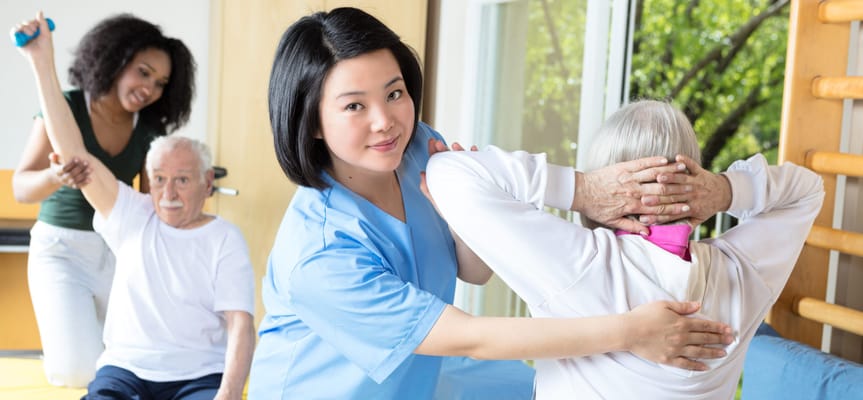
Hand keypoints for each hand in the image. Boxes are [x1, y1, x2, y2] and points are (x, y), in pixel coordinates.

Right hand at [11, 12, 54, 63]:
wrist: (41, 58)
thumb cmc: (46, 48)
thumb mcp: (46, 33)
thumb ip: (43, 23)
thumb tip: (39, 11)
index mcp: (37, 31)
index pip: (33, 21)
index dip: (34, 22)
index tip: (38, 26)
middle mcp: (30, 33)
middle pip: (25, 22)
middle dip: (30, 25)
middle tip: (34, 32)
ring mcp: (24, 36)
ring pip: (19, 26)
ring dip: (25, 28)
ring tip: (31, 35)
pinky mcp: (18, 41)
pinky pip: (14, 32)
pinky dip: (17, 31)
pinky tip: (23, 34)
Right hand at [49, 152, 90, 188]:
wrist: (56, 177)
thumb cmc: (57, 166)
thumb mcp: (53, 161)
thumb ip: (53, 157)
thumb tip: (54, 154)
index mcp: (57, 171)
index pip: (64, 168)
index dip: (71, 164)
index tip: (77, 158)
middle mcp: (62, 178)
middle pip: (71, 175)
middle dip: (79, 168)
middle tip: (86, 162)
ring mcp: (67, 183)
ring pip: (75, 181)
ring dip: (83, 175)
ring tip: (90, 169)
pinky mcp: (72, 186)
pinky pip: (78, 186)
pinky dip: (84, 183)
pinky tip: (90, 179)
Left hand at [420, 139, 476, 213]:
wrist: (470, 222)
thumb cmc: (453, 213)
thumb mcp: (438, 201)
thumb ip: (428, 190)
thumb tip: (421, 174)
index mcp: (444, 177)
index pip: (437, 162)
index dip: (434, 151)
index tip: (432, 142)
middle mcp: (455, 174)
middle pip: (449, 157)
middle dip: (444, 148)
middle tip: (439, 143)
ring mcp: (467, 174)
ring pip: (463, 158)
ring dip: (460, 150)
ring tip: (456, 146)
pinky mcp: (479, 177)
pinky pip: (479, 163)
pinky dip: (477, 156)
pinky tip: (474, 150)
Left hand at [575, 156, 692, 233]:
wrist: (580, 192)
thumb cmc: (596, 207)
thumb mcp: (612, 221)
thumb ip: (631, 227)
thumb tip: (647, 233)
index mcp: (632, 206)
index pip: (657, 208)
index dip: (674, 209)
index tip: (688, 208)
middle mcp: (633, 191)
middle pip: (660, 191)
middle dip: (678, 190)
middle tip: (693, 188)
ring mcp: (628, 177)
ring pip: (653, 174)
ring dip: (670, 172)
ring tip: (684, 170)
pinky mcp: (623, 167)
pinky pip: (641, 163)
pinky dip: (654, 161)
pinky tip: (666, 159)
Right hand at [625, 301, 733, 370]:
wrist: (629, 331)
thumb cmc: (644, 315)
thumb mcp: (663, 305)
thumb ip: (682, 306)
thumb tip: (698, 305)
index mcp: (682, 322)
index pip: (704, 325)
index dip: (718, 327)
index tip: (728, 329)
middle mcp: (682, 337)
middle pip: (705, 338)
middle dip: (719, 339)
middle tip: (730, 341)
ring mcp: (676, 349)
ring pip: (699, 352)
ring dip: (712, 352)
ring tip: (723, 353)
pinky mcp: (669, 359)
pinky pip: (686, 364)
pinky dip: (697, 366)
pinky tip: (705, 367)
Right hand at [640, 155, 731, 225]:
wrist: (725, 194)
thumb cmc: (708, 207)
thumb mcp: (698, 220)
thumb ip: (685, 227)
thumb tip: (671, 236)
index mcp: (691, 209)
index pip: (670, 214)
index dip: (656, 216)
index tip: (642, 217)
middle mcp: (693, 196)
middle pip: (673, 196)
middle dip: (658, 197)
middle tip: (643, 198)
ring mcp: (697, 183)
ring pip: (681, 180)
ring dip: (670, 178)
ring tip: (657, 177)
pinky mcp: (700, 172)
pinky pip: (693, 165)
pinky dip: (686, 160)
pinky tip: (677, 156)